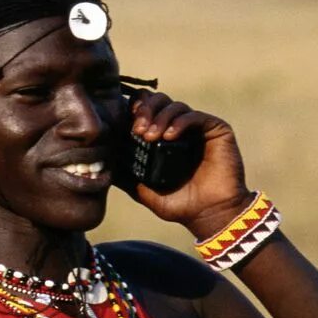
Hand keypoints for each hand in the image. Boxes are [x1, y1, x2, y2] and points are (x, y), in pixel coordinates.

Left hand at [124, 91, 257, 241]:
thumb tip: (101, 161)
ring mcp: (199, 128)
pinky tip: (169, 137)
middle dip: (145, 110)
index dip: (135, 109)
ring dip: (159, 117)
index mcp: (164, 136)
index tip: (125, 124)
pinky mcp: (217, 129)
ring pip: (175, 105)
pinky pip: (195, 116)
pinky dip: (180, 122)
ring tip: (150, 136)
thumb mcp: (144, 190)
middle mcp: (182, 128)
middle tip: (137, 129)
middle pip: (159, 100)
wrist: (211, 216)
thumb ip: (125, 175)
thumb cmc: (181, 206)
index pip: (146, 110)